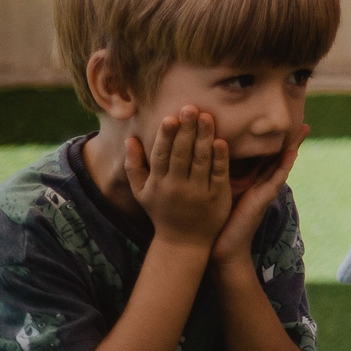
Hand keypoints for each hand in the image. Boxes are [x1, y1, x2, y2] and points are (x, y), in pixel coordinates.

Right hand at [126, 111, 230, 250]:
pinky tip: (221, 140)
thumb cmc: (162, 211)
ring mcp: (197, 191)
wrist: (184, 242)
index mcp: (158, 184)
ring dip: (203, 137)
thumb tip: (129, 139)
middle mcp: (176, 187)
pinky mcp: (216, 196)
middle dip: (186, 130)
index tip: (170, 117)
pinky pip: (218, 173)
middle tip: (190, 108)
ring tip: (207, 116)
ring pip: (200, 161)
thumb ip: (134, 166)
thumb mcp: (141, 192)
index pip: (161, 156)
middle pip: (181, 154)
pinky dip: (220, 157)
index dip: (165, 137)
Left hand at [211, 125, 305, 268]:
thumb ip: (217, 177)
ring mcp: (264, 192)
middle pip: (278, 157)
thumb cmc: (215, 222)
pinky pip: (276, 179)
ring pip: (281, 164)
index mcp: (250, 183)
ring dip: (293, 147)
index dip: (272, 141)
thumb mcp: (217, 193)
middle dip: (290, 140)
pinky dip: (284, 165)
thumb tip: (207, 156)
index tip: (279, 125)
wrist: (219, 249)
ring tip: (304, 130)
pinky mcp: (262, 200)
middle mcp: (260, 185)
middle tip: (304, 123)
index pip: (263, 157)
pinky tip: (291, 153)